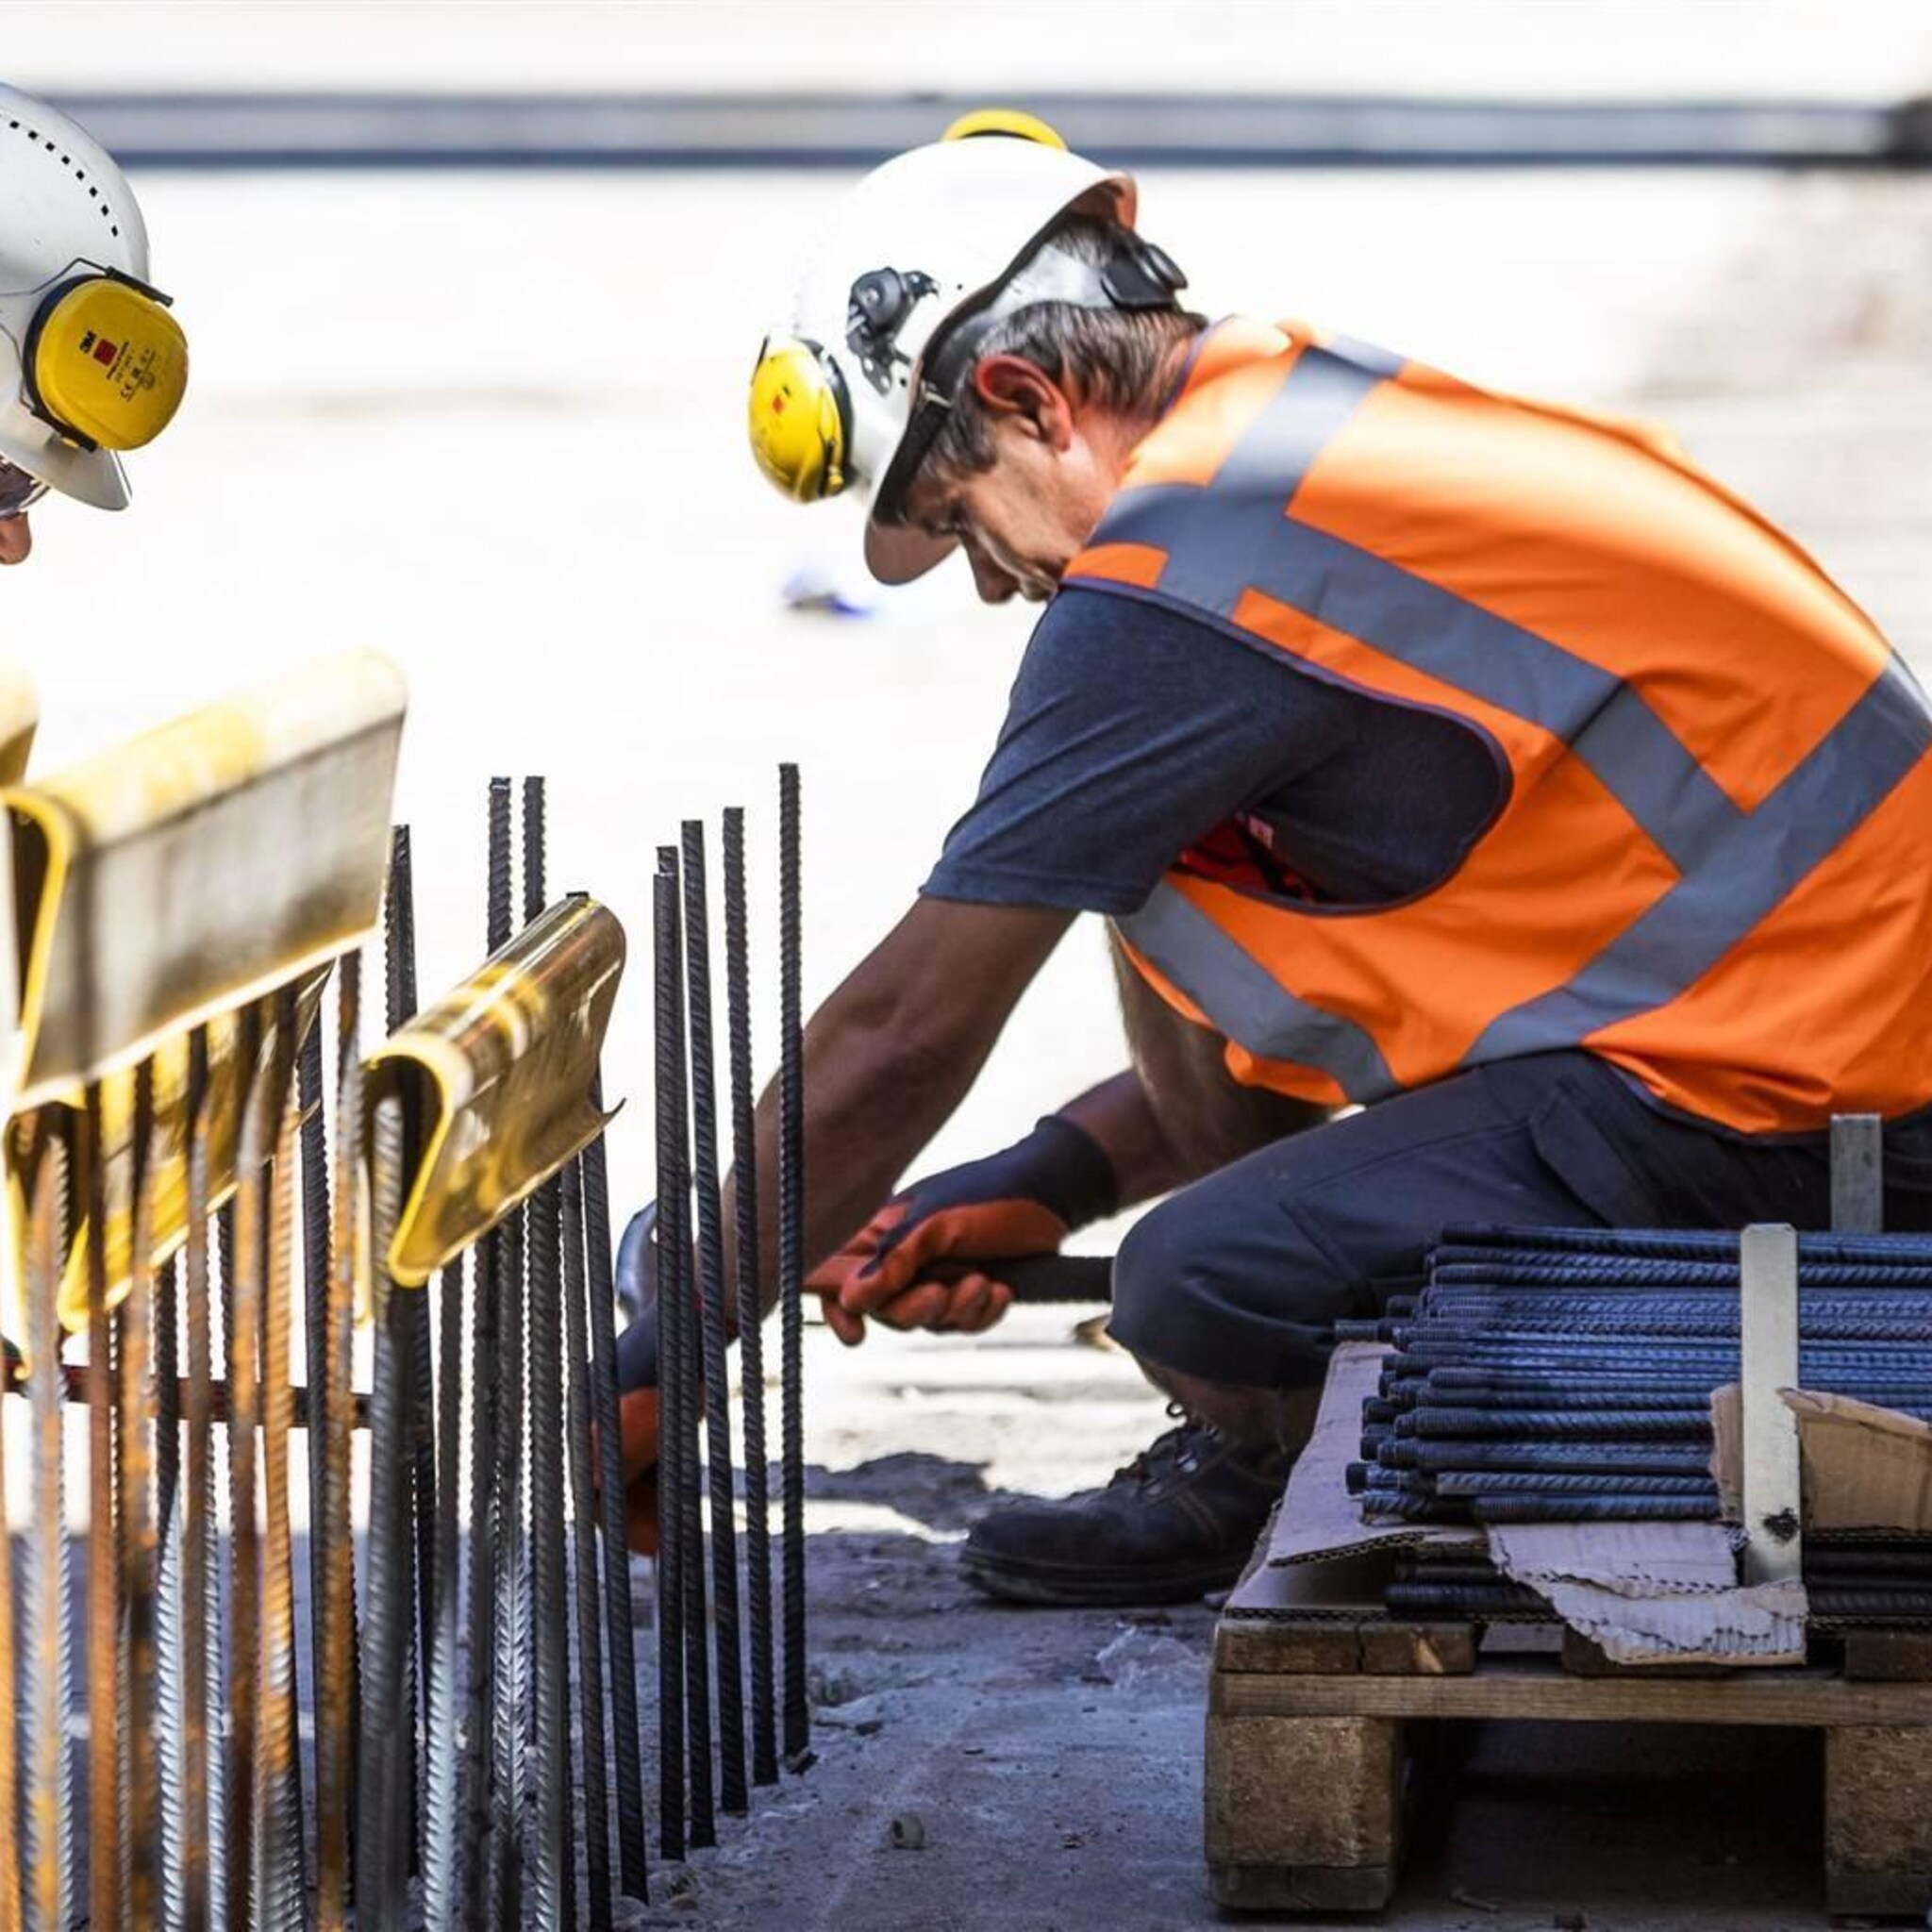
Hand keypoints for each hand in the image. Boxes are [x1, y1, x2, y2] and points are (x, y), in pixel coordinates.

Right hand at [808, 1114, 1114, 1344]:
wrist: (1052, 1196)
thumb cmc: (991, 1197)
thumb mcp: (938, 1226)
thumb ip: (893, 1260)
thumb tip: (849, 1296)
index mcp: (882, 1232)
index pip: (835, 1270)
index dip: (836, 1303)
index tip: (856, 1334)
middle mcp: (901, 1256)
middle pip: (882, 1308)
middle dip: (914, 1310)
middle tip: (941, 1294)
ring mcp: (933, 1275)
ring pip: (923, 1321)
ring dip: (956, 1310)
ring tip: (984, 1282)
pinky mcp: (964, 1291)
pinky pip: (959, 1323)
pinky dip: (980, 1314)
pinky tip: (1002, 1292)